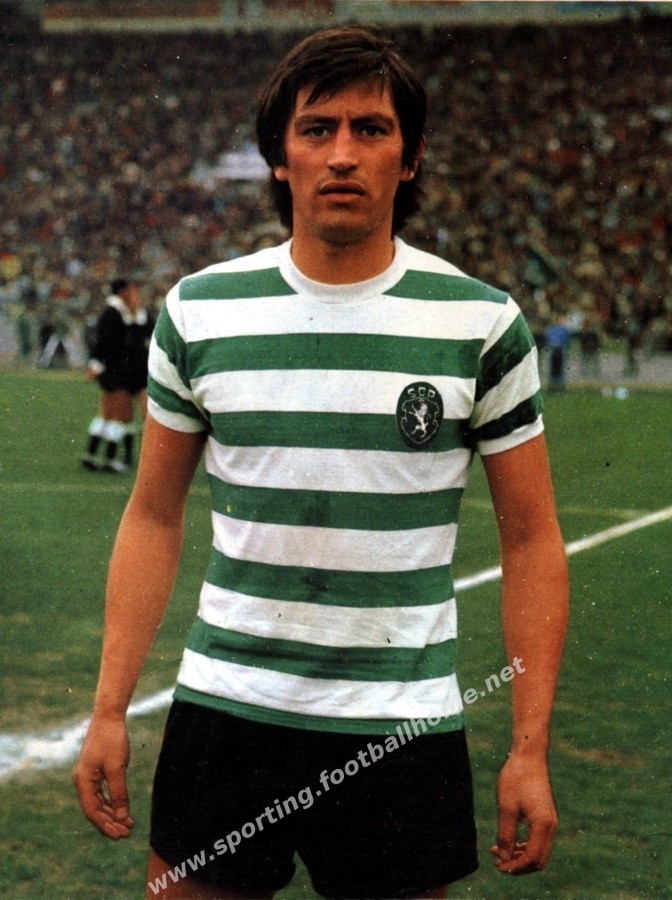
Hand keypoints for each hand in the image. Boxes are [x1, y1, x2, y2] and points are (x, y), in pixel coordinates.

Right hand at [72, 715, 134, 839]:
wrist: (109, 716)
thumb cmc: (112, 739)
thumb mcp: (117, 767)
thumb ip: (119, 793)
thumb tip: (122, 818)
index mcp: (83, 781)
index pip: (92, 812)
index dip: (106, 826)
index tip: (120, 836)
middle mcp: (82, 781)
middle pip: (95, 810)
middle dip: (111, 823)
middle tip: (128, 834)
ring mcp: (88, 776)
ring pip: (99, 803)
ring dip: (113, 815)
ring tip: (129, 825)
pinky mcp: (95, 771)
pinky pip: (102, 794)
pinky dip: (112, 803)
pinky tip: (123, 810)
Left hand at [490, 750, 557, 874]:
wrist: (529, 756)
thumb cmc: (515, 778)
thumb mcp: (506, 807)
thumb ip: (506, 835)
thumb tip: (504, 859)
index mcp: (543, 825)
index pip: (531, 858)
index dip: (514, 867)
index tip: (497, 865)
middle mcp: (551, 827)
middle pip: (538, 860)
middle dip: (518, 865)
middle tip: (497, 862)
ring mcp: (550, 822)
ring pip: (539, 852)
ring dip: (520, 857)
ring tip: (498, 852)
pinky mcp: (546, 817)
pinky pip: (538, 841)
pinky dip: (524, 846)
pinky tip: (507, 842)